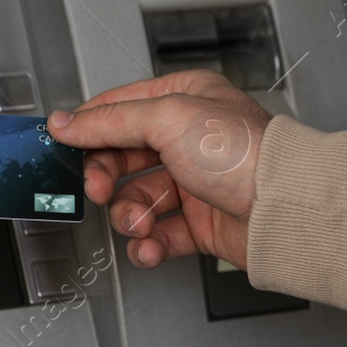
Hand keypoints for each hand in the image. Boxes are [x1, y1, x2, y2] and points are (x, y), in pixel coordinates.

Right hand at [48, 69, 271, 269]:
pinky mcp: (201, 224)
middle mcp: (189, 140)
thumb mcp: (168, 118)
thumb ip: (111, 121)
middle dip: (107, 178)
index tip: (63, 144)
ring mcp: (195, 184)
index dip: (90, 128)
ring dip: (131, 216)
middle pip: (123, 159)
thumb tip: (68, 121)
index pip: (120, 109)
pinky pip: (160, 235)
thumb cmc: (244, 153)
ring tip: (141, 222)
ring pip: (138, 201)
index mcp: (183, 100)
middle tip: (101, 189)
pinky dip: (149, 245)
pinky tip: (149, 246)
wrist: (283, 208)